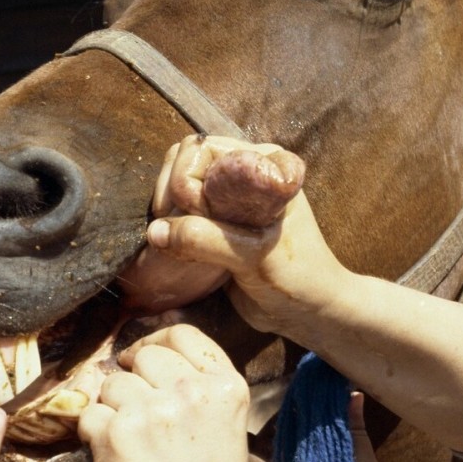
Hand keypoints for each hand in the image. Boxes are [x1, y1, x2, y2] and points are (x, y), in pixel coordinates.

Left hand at [78, 325, 259, 461]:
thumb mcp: (225, 423)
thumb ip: (198, 381)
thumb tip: (151, 343)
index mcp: (227, 386)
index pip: (182, 331)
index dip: (156, 343)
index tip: (144, 363)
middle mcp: (192, 392)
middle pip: (143, 354)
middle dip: (133, 378)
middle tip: (141, 417)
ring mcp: (153, 411)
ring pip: (112, 383)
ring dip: (113, 408)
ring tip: (134, 444)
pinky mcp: (116, 433)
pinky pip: (90, 413)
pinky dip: (95, 433)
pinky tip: (118, 458)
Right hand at [134, 136, 344, 348]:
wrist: (307, 312)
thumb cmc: (295, 278)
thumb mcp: (252, 256)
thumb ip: (206, 239)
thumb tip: (155, 231)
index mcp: (263, 165)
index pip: (204, 149)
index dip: (187, 178)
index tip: (193, 213)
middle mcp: (243, 175)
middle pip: (184, 160)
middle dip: (172, 191)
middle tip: (177, 227)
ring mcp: (227, 198)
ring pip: (177, 185)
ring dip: (168, 210)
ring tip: (175, 240)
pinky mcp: (215, 224)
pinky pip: (180, 212)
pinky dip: (170, 226)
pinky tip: (175, 247)